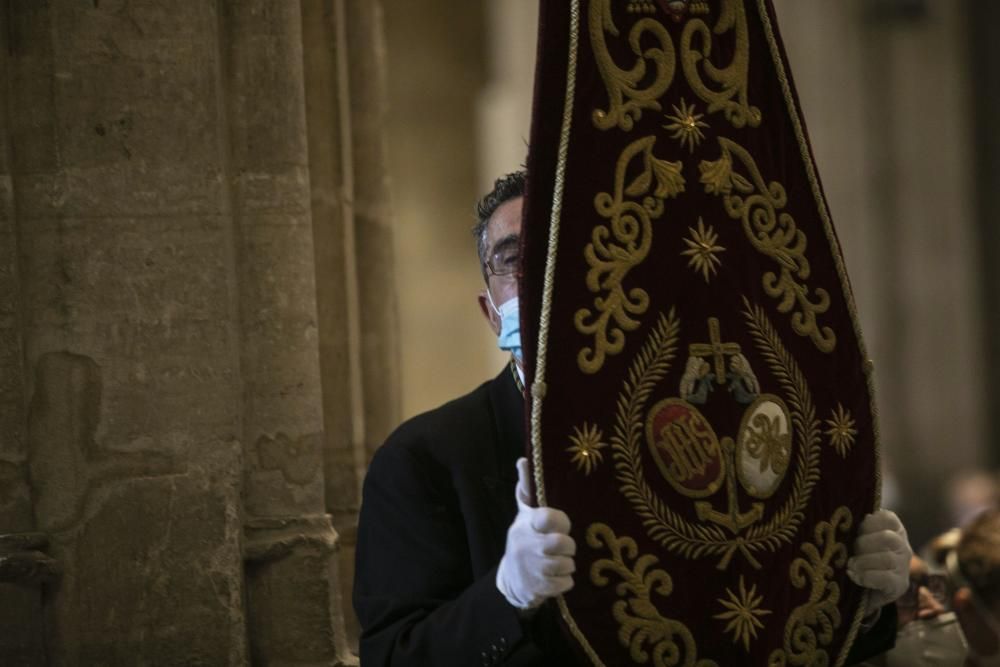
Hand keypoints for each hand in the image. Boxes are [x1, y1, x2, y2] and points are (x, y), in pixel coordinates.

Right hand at [496, 458, 575, 608]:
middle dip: (568, 547)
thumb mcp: (524, 514)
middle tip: (564, 547)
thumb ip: (527, 488)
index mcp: (527, 524)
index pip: (548, 517)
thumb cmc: (525, 539)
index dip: (560, 521)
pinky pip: (565, 584)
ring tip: (560, 561)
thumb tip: (523, 459)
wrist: (512, 580)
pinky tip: (556, 577)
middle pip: (562, 544)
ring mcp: (533, 568)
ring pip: (566, 565)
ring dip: (568, 565)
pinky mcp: (539, 588)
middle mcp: (527, 545)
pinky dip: (565, 582)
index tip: (562, 525)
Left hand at [847, 509, 911, 613]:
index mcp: (894, 530)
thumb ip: (857, 528)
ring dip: (863, 562)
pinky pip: (886, 578)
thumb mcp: (858, 540)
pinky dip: (866, 576)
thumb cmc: (860, 559)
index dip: (868, 523)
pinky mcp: (900, 585)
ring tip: (850, 565)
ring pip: (887, 558)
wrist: (865, 593)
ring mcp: (903, 566)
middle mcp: (902, 546)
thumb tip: (850, 519)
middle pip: (887, 538)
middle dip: (863, 544)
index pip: (887, 518)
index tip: (855, 532)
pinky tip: (854, 576)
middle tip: (851, 552)